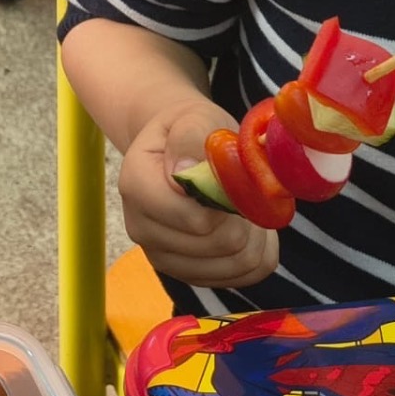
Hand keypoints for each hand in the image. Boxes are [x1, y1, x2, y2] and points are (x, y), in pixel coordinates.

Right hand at [121, 99, 277, 289]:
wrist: (181, 147)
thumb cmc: (190, 130)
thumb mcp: (194, 117)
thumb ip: (191, 138)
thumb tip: (186, 173)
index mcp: (136, 185)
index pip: (193, 219)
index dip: (226, 202)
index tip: (233, 176)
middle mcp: (141, 228)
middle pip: (216, 244)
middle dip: (245, 218)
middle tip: (247, 189)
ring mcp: (163, 256)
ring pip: (234, 265)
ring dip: (255, 235)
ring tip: (247, 205)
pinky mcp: (187, 273)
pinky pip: (243, 277)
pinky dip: (258, 253)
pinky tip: (248, 226)